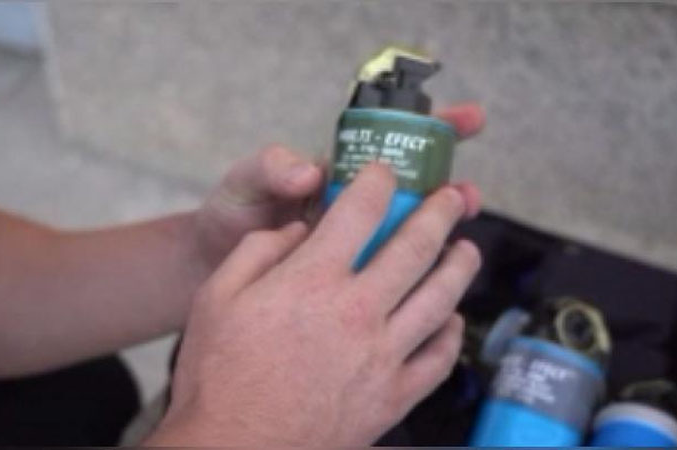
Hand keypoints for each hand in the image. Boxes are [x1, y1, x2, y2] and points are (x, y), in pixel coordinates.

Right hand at [148, 163, 481, 445]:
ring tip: (466, 249)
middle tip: (451, 199)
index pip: (359, 211)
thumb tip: (297, 231)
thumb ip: (257, 252)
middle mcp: (357, 312)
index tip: (384, 172)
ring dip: (460, 266)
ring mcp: (381, 357)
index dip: (377, 180)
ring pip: (440, 299)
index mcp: (312, 281)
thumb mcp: (216, 298)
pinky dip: (452, 334)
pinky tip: (452, 319)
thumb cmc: (218, 376)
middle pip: (416, 247)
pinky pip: (438, 358)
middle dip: (439, 213)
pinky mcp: (392, 398)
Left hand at [190, 102, 485, 269]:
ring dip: (439, 238)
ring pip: (409, 240)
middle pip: (415, 194)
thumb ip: (273, 167)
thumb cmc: (230, 214)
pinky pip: (389, 282)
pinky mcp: (349, 285)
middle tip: (467, 197)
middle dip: (448, 190)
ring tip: (459, 244)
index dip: (433, 129)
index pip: (392, 143)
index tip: (469, 121)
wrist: (207, 268)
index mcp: (338, 176)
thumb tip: (311, 171)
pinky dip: (414, 284)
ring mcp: (354, 249)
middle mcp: (354, 211)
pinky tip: (434, 292)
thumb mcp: (246, 181)